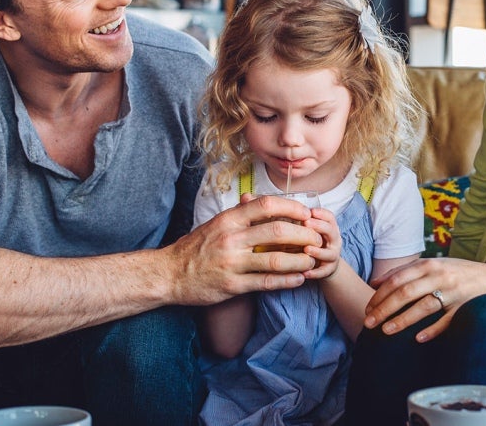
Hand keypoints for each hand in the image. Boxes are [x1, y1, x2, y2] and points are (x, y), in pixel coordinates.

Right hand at [164, 194, 322, 305]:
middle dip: (304, 235)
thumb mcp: (216, 223)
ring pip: (275, 260)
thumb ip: (240, 213)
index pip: (266, 205)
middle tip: (316, 239)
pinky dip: (286, 281)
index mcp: (229, 219)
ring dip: (299, 261)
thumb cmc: (196, 247)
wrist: (169, 273)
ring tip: (312, 261)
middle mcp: (231, 239)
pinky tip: (299, 279)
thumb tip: (263, 201)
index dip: (292, 208)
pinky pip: (265, 282)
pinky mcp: (232, 285)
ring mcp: (232, 263)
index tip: (306, 214)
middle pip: (278, 232)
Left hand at [301, 207, 341, 279]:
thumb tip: (283, 210)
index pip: (330, 217)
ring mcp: (332, 255)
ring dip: (318, 251)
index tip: (310, 211)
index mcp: (330, 228)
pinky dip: (314, 273)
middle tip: (306, 223)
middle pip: (331, 231)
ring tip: (306, 249)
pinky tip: (304, 273)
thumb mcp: (311, 231)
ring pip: (328, 253)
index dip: (321, 214)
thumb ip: (303, 223)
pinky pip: (323, 272)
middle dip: (319, 227)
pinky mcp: (328, 270)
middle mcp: (334, 241)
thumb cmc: (314, 243)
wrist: (326, 265)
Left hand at [363, 258, 485, 342]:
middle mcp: (440, 276)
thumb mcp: (434, 265)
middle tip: (368, 323)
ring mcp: (453, 293)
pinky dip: (432, 330)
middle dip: (383, 309)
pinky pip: (446, 321)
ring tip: (385, 331)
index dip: (380, 294)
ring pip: (423, 307)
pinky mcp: (465, 308)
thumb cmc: (459, 273)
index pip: (397, 279)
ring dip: (402, 320)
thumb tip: (375, 282)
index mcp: (429, 264)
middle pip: (405, 293)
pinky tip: (418, 339)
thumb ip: (406, 271)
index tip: (368, 308)